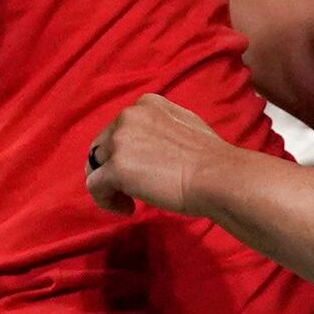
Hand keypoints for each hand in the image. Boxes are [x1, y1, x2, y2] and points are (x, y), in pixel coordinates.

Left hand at [82, 94, 228, 217]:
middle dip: (113, 168)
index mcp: (147, 104)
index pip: (119, 129)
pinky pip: (95, 187)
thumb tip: (151, 143)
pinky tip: (128, 209)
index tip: (142, 170)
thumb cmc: (211, 159)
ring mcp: (120, 141)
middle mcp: (129, 116)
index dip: (125, 153)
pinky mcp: (116, 167)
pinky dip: (106, 201)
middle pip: (102, 146)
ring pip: (96, 167)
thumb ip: (162, 128)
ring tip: (131, 201)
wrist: (218, 176)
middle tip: (133, 189)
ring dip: (110, 185)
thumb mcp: (186, 125)